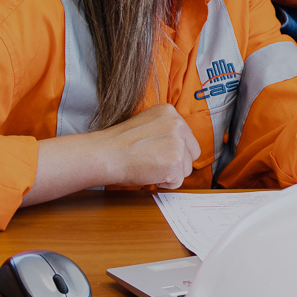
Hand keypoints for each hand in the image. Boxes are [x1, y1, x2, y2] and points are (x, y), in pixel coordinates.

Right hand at [27, 103, 198, 203]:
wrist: (105, 154)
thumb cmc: (119, 143)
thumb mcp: (146, 123)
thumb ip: (165, 128)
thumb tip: (181, 143)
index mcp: (170, 112)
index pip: (188, 137)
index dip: (174, 149)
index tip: (158, 152)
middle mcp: (178, 125)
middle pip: (191, 153)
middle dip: (176, 162)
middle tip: (154, 162)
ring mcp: (177, 144)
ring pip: (186, 169)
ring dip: (170, 173)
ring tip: (149, 166)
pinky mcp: (175, 163)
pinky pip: (178, 182)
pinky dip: (165, 183)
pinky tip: (149, 173)